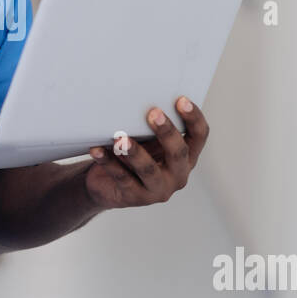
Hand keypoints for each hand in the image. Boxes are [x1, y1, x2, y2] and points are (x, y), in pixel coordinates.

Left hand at [83, 96, 208, 210]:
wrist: (107, 185)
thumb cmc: (133, 156)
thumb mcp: (148, 141)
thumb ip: (152, 127)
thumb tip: (141, 101)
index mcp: (186, 157)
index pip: (198, 136)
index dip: (193, 118)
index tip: (181, 100)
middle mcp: (177, 175)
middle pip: (178, 153)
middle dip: (166, 132)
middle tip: (153, 113)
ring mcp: (157, 189)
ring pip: (149, 169)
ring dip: (134, 152)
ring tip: (121, 139)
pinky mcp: (134, 197)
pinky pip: (121, 178)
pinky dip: (108, 162)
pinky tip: (97, 150)